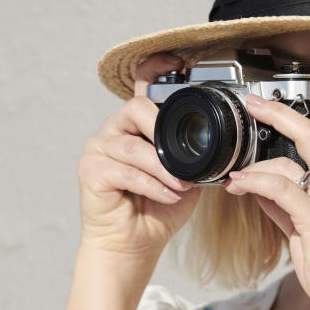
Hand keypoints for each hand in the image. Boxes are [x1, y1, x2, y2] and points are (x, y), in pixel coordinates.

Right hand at [77, 54, 200, 268]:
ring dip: (161, 167)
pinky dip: (150, 185)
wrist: (132, 247)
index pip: (141, 87)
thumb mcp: (185, 178)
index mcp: (135, 126)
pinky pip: (124, 171)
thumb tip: (219, 146)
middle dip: (163, 132)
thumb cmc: (155, 212)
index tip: (177, 62)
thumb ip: (194, 157)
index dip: (156, 69)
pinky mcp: (90, 171)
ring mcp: (97, 149)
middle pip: (135, 110)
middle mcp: (113, 131)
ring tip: (180, 185)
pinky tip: (168, 195)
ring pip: (131, 145)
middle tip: (185, 160)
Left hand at [222, 69, 309, 309]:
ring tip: (233, 173)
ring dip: (256, 160)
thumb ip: (285, 207)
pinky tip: (237, 186)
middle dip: (283, 112)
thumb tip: (261, 189)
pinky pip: (280, 187)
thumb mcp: (307, 233)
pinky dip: (254, 183)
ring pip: (293, 157)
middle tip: (256, 102)